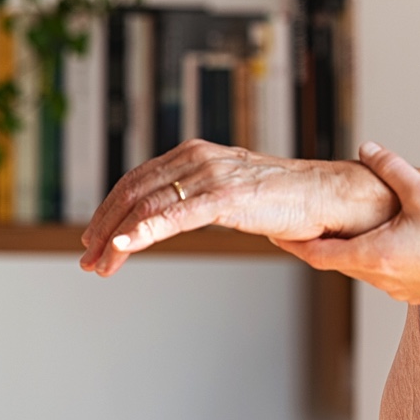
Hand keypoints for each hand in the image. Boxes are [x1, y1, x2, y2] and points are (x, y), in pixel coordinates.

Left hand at [80, 138, 398, 276]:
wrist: (331, 196)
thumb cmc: (290, 200)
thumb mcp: (235, 192)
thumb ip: (204, 197)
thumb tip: (178, 217)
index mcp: (197, 153)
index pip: (137, 180)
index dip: (110, 211)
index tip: (96, 239)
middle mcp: (199, 157)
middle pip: (133, 192)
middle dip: (104, 228)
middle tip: (89, 259)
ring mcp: (213, 175)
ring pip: (147, 206)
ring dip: (117, 239)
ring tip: (101, 265)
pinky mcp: (227, 196)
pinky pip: (175, 216)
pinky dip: (143, 231)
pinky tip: (123, 246)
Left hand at [275, 142, 419, 303]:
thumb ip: (390, 167)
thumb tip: (368, 148)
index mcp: (373, 255)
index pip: (316, 254)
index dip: (293, 244)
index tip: (275, 235)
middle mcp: (380, 278)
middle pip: (338, 261)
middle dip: (322, 243)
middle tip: (308, 225)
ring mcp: (399, 290)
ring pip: (363, 269)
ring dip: (354, 251)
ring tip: (352, 230)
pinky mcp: (417, 293)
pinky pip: (386, 275)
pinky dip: (379, 259)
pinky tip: (394, 242)